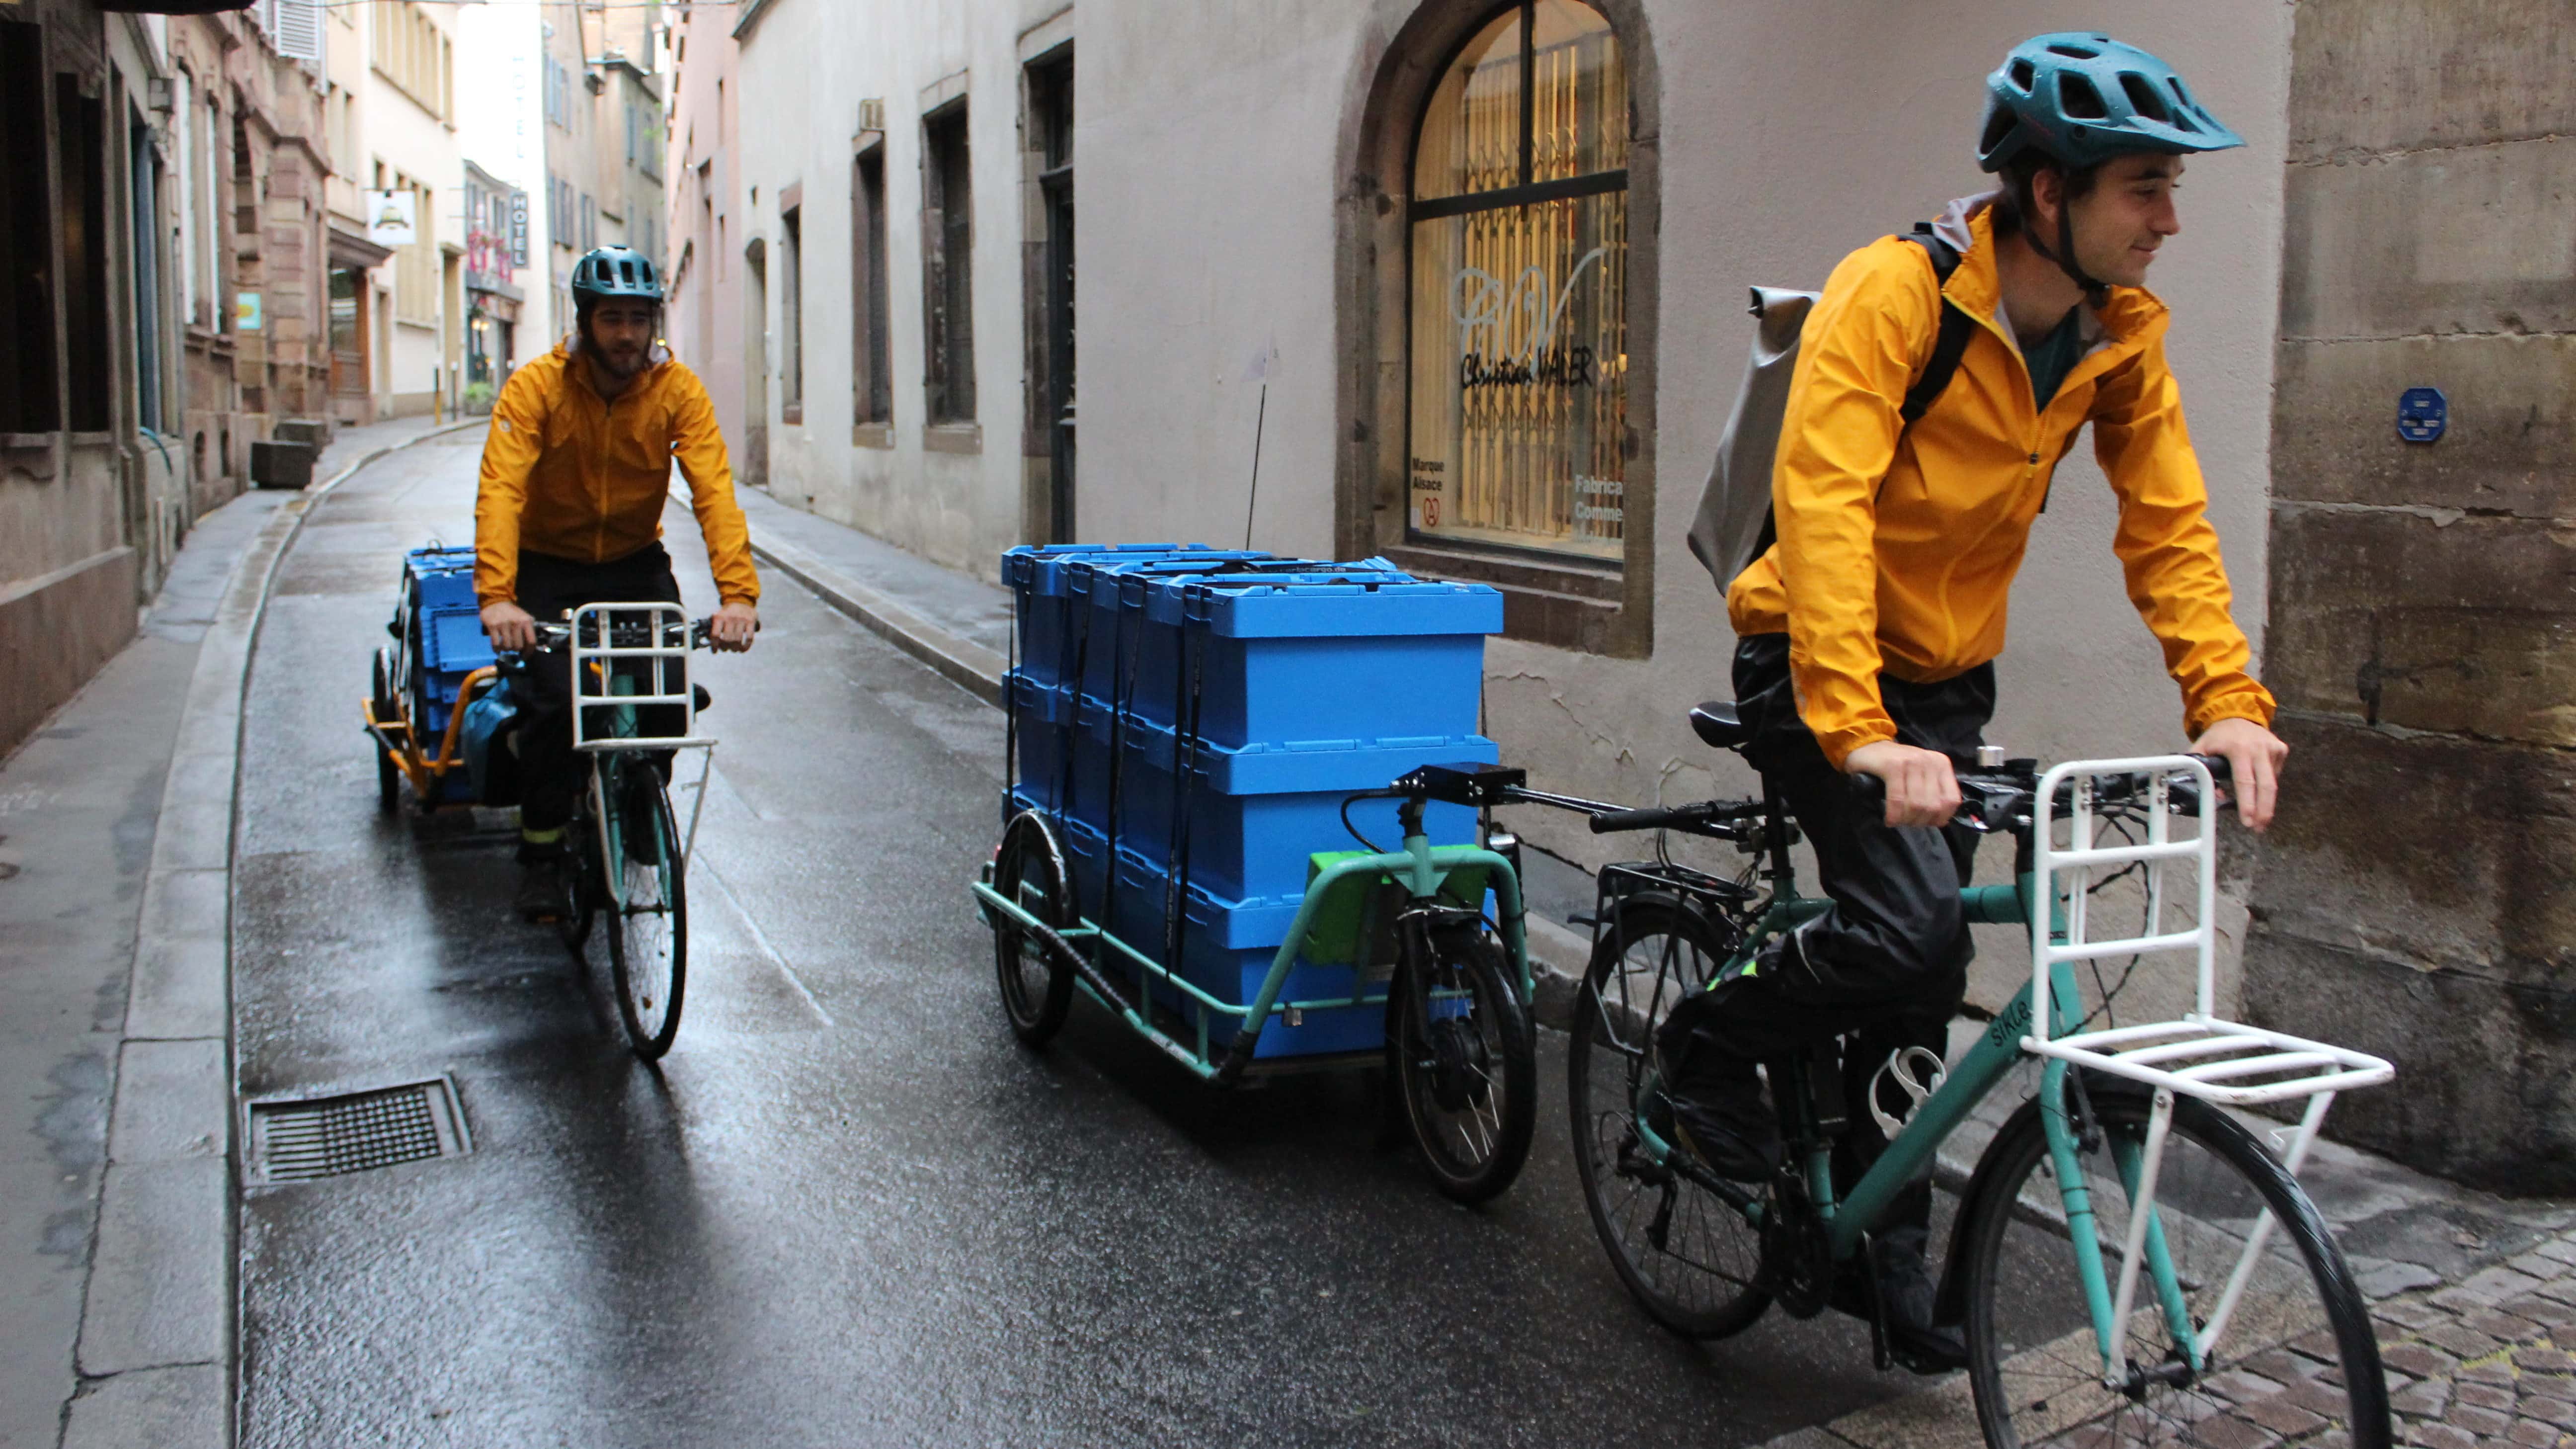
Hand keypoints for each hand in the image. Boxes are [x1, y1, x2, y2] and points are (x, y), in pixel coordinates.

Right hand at [481, 600, 536, 651]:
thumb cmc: (512, 613)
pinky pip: (496, 644)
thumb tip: (530, 648)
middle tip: (513, 648)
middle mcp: (516, 623)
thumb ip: (528, 630)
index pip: (531, 642)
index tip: (525, 656)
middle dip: (515, 650)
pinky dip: (496, 649)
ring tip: (505, 646)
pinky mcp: (492, 626)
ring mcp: (504, 624)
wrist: (495, 602)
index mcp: (526, 621)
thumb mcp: (524, 618)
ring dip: (506, 649)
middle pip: (518, 646)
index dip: (529, 652)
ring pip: (507, 646)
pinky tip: (497, 648)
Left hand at [710, 599, 758, 651]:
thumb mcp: (718, 616)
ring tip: (734, 650)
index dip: (714, 645)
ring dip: (735, 648)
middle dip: (725, 647)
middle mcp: (730, 617)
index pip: (715, 635)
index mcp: (719, 617)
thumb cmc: (727, 613)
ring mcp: (741, 619)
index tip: (714, 651)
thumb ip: (712, 627)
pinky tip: (742, 649)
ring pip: (737, 640)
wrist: (740, 601)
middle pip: (727, 639)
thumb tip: (708, 641)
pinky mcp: (751, 621)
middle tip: (725, 649)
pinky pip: (749, 638)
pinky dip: (745, 646)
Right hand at [1844, 740, 1960, 828]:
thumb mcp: (1921, 774)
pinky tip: (1889, 819)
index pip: (1951, 800)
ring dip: (1906, 819)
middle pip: (1933, 806)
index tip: (1925, 821)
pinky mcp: (1892, 766)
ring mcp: (1911, 761)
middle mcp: (1929, 761)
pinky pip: (1897, 800)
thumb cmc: (1894, 764)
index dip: (1939, 818)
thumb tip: (1941, 820)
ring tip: (1897, 820)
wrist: (1867, 746)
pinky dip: (1893, 814)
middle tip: (1906, 822)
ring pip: (1916, 805)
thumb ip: (1934, 792)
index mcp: (1940, 763)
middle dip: (1919, 821)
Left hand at [2191, 716, 2287, 831]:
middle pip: (2266, 786)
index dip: (2247, 803)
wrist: (2237, 713)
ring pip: (2272, 783)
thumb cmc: (2218, 737)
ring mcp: (2273, 748)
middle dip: (2264, 810)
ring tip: (2260, 819)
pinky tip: (2258, 786)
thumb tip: (2216, 797)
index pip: (2244, 781)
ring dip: (2266, 803)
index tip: (2247, 820)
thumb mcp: (2201, 749)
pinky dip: (2266, 784)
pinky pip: (2275, 774)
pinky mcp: (2281, 749)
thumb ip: (2201, 771)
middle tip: (2259, 828)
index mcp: (2238, 749)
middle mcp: (2259, 748)